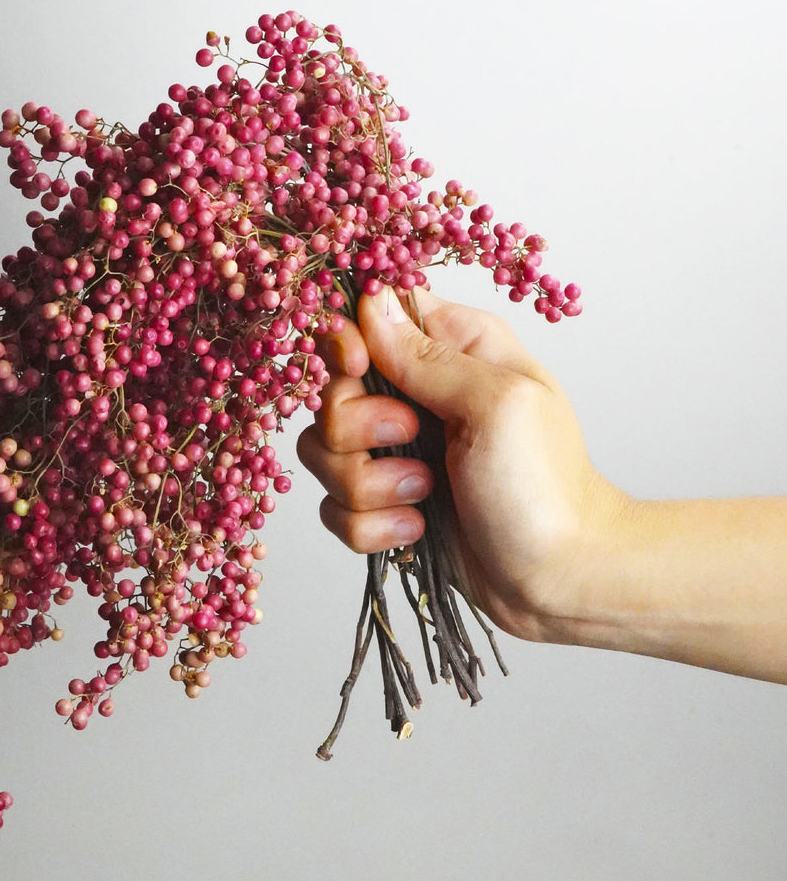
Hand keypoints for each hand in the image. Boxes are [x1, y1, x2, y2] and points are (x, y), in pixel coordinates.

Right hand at [296, 286, 629, 643]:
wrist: (557, 577)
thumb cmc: (546, 486)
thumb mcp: (496, 404)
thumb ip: (427, 355)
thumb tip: (371, 303)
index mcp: (453, 347)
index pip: (367, 316)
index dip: (345, 342)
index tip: (358, 369)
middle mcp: (417, 393)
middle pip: (331, 389)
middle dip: (356, 427)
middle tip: (411, 440)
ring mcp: (397, 451)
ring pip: (323, 451)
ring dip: (366, 483)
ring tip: (423, 495)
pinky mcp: (384, 503)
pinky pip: (334, 506)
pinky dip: (371, 525)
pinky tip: (417, 528)